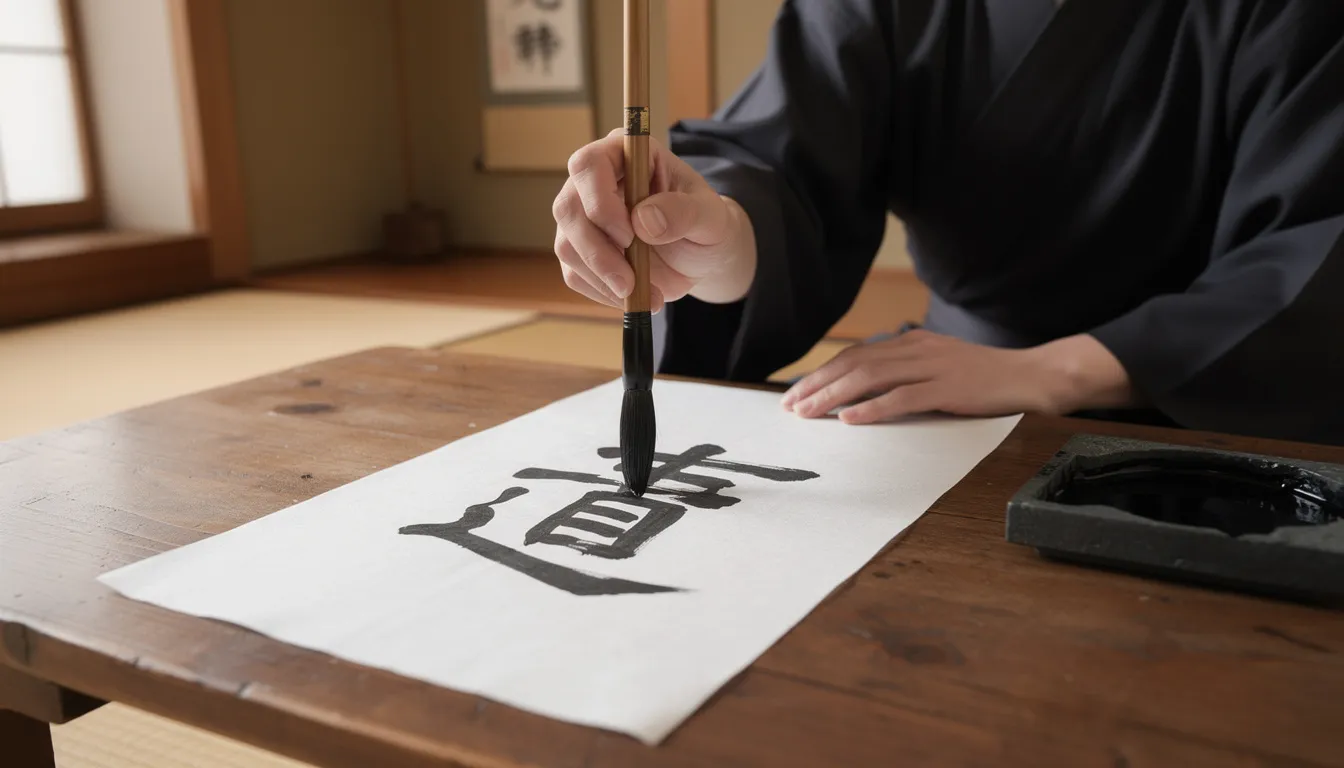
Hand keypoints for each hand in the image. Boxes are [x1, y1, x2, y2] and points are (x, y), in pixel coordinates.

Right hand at [552, 129, 757, 310]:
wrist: (700, 256)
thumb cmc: (706, 224)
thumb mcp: (711, 216)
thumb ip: (684, 212)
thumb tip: (643, 220)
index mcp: (626, 155)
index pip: (589, 164)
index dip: (601, 202)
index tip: (630, 235)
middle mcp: (594, 182)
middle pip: (568, 209)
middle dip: (598, 251)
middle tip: (631, 281)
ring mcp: (582, 217)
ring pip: (567, 245)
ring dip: (602, 277)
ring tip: (645, 293)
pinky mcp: (580, 250)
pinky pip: (574, 274)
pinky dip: (602, 291)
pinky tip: (632, 296)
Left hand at [780, 331, 1134, 423]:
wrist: (1032, 375)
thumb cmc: (985, 378)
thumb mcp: (939, 367)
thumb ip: (906, 373)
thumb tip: (865, 393)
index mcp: (912, 343)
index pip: (856, 354)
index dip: (823, 372)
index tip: (798, 392)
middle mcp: (917, 349)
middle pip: (855, 363)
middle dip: (818, 384)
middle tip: (791, 405)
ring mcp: (933, 367)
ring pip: (871, 378)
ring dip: (835, 396)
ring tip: (809, 413)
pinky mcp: (949, 388)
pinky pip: (903, 398)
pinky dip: (872, 409)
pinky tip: (850, 419)